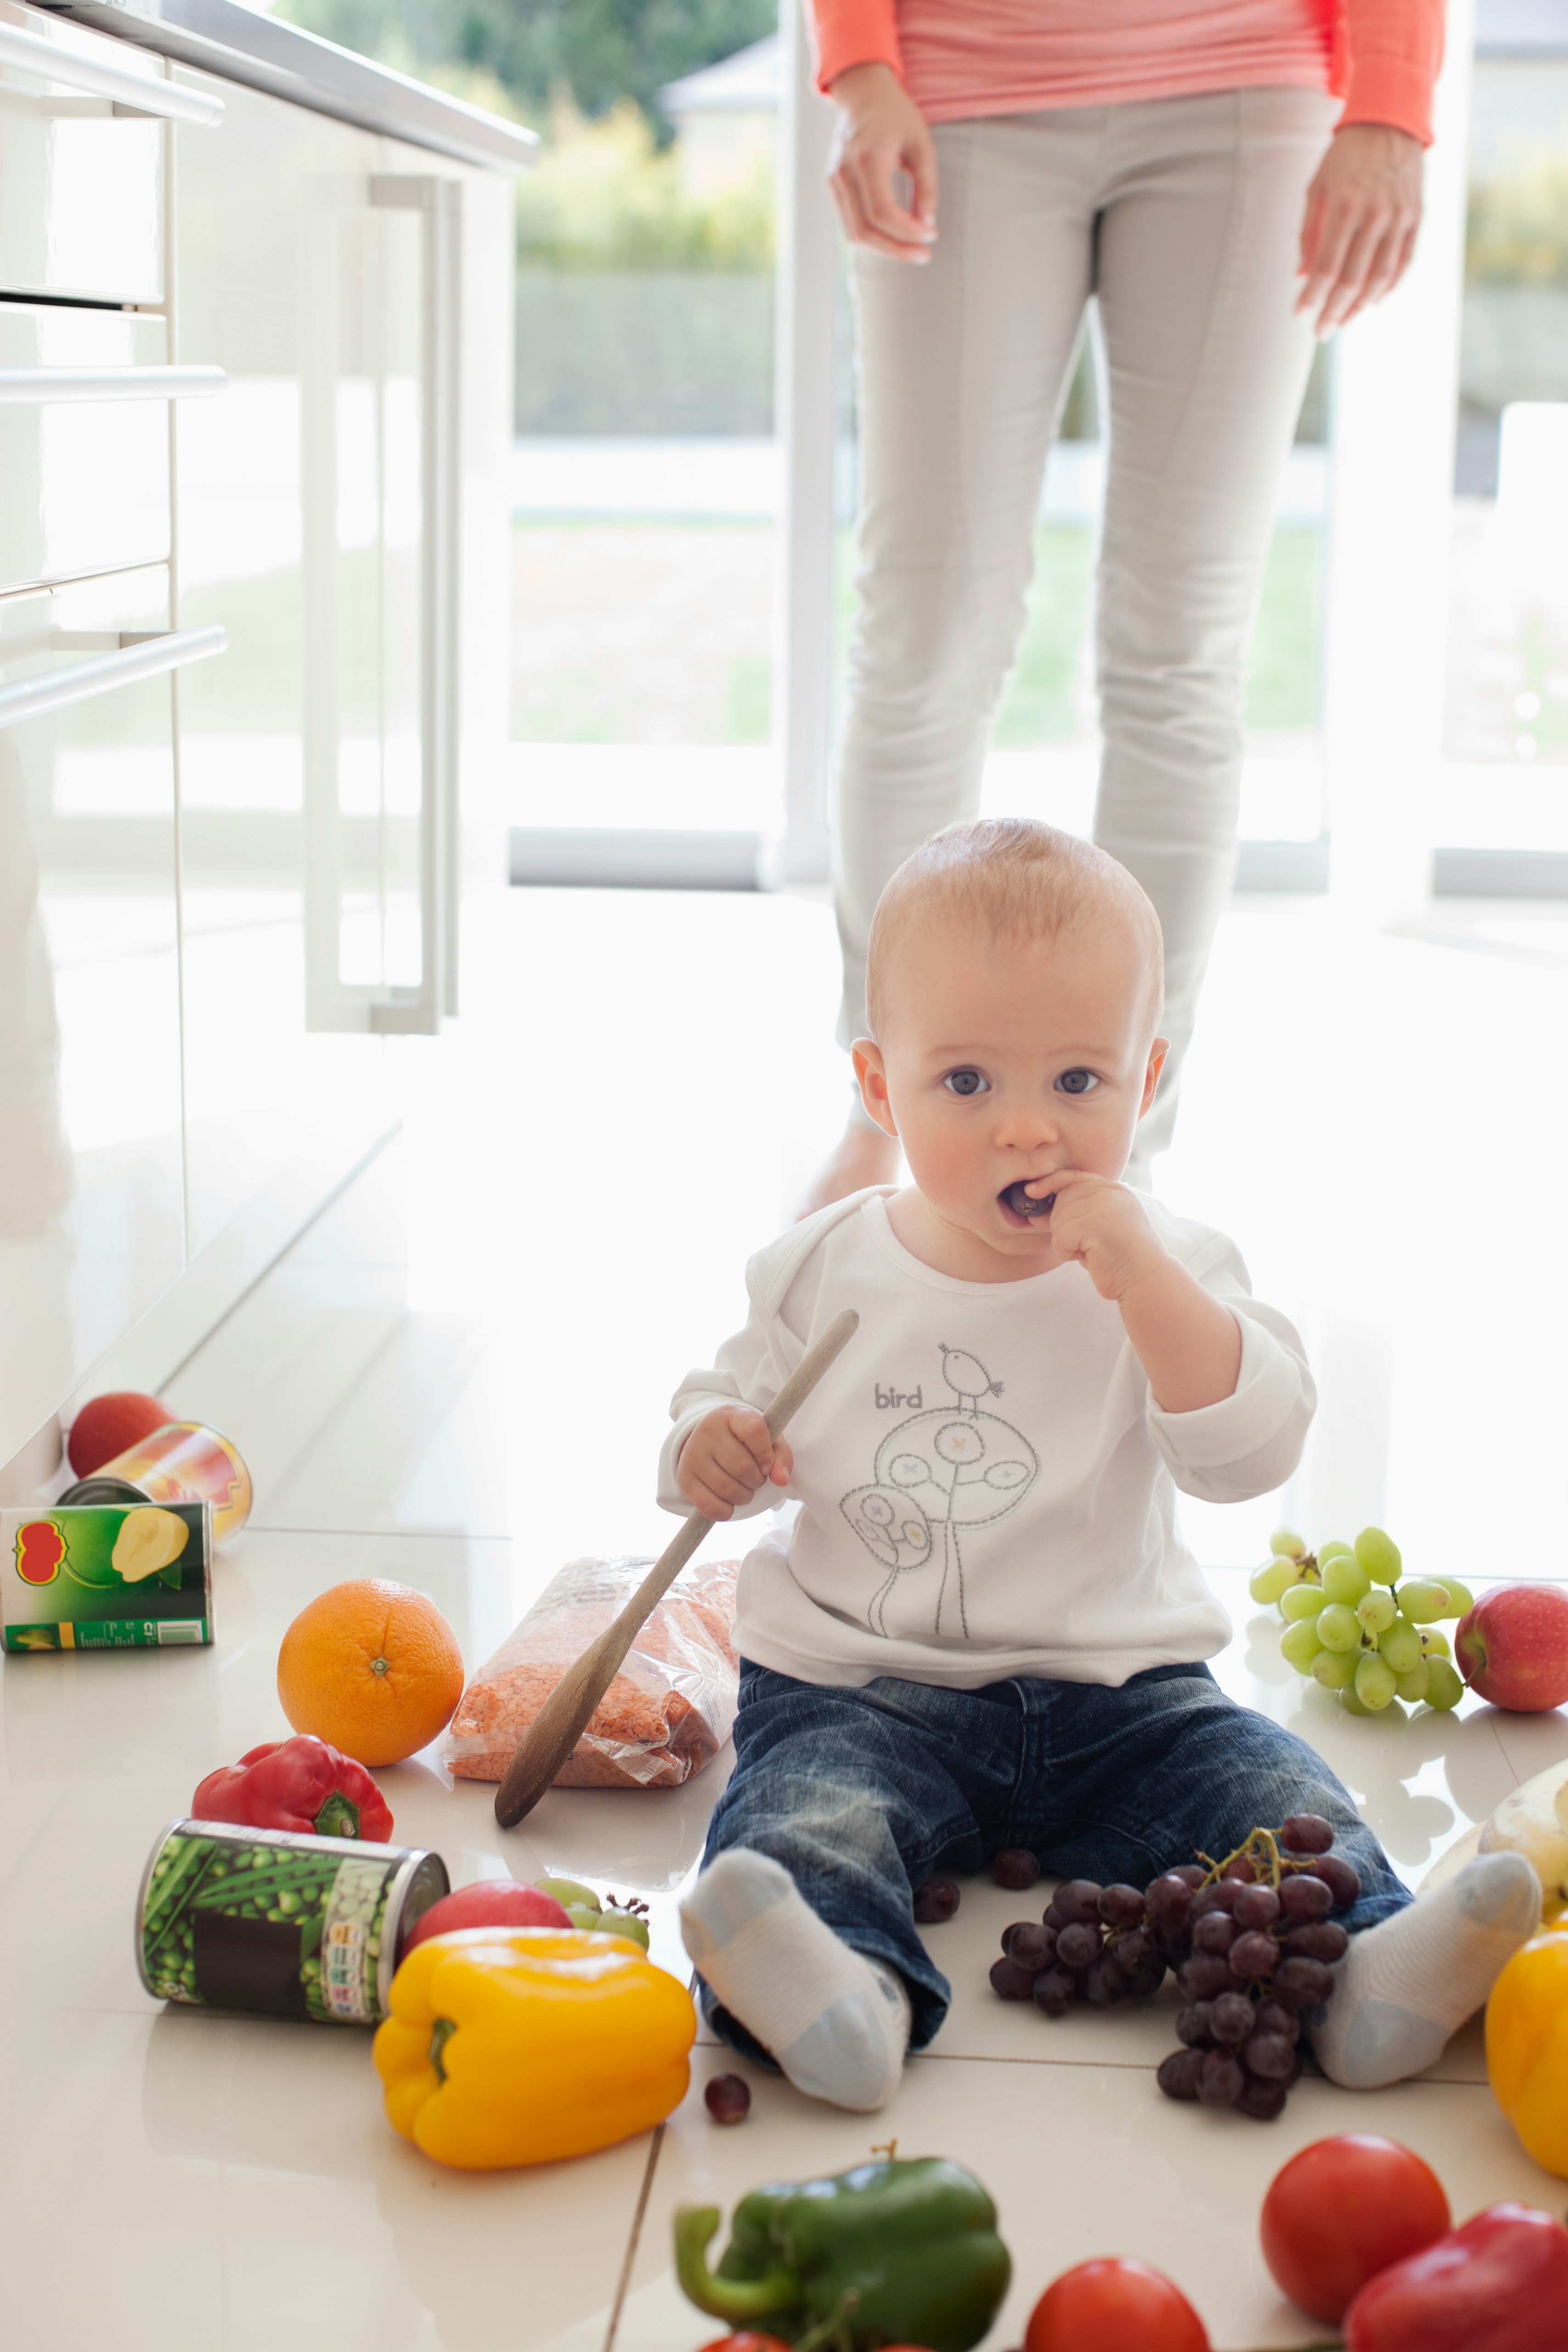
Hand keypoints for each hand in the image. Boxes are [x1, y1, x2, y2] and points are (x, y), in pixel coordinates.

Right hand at [677, 1407, 792, 1520]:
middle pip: (742, 1467)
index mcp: (731, 1415)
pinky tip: (729, 1501)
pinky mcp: (685, 1479)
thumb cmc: (745, 1442)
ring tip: (744, 1487)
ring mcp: (692, 1455)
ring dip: (745, 1496)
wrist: (709, 1442)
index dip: (766, 1454)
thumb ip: (781, 1456)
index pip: (754, 1431)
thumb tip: (781, 1480)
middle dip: (757, 1480)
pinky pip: (710, 1507)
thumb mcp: (767, 1440)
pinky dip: (727, 1511)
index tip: (766, 1463)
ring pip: (728, 1489)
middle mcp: (707, 1431)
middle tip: (755, 1477)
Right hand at [826, 61, 937, 261]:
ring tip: (912, 250)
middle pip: (865, 230)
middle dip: (897, 249)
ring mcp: (833, 181)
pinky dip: (873, 237)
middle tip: (924, 255)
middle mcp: (843, 172)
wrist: (863, 97)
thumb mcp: (922, 144)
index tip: (931, 235)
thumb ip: (927, 185)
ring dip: (885, 248)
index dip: (907, 231)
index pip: (882, 212)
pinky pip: (850, 224)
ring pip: (854, 233)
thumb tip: (927, 225)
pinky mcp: (832, 187)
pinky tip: (895, 236)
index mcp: (867, 158)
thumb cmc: (897, 118)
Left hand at [1032, 1170, 1165, 1302]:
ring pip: (1059, 1219)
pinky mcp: (1096, 1223)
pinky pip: (1060, 1237)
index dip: (1050, 1182)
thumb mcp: (1092, 1230)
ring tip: (1091, 1250)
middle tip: (1086, 1244)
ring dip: (1067, 1241)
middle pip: (1062, 1199)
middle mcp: (1111, 1192)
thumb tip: (1035, 1212)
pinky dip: (1067, 1252)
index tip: (1031, 1191)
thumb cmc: (1117, 1258)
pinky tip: (1089, 1257)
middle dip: (1063, 1224)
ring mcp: (1105, 1205)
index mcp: (1114, 1189)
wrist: (1144, 1280)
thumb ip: (1069, 1215)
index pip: (1073, 1176)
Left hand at [1297, 122, 1422, 333]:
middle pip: (1352, 278)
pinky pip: (1403, 262)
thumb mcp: (1317, 186)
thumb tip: (1300, 275)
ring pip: (1380, 277)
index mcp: (1345, 206)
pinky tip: (1372, 302)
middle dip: (1334, 310)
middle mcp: (1374, 215)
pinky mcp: (1415, 217)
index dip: (1312, 296)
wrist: (1390, 122)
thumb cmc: (1345, 156)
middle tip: (1321, 332)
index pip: (1326, 266)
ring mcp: (1399, 217)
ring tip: (1343, 321)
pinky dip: (1388, 287)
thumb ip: (1307, 232)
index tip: (1300, 315)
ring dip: (1359, 305)